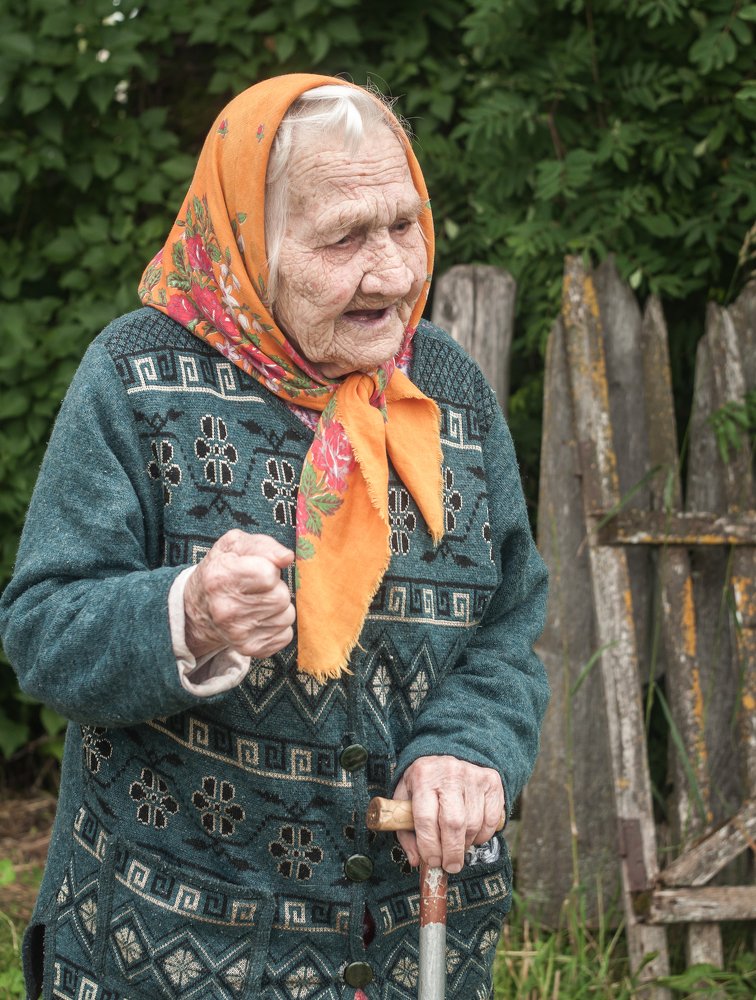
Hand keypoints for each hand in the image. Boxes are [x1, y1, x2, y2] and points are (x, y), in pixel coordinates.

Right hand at [184, 530, 294, 658]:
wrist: (201, 607)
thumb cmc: (223, 570)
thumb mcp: (235, 545)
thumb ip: (263, 545)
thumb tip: (287, 557)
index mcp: (220, 577)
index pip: (268, 573)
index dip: (268, 568)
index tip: (256, 569)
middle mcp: (226, 609)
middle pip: (281, 597)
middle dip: (275, 589)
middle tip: (258, 588)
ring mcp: (237, 633)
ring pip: (287, 616)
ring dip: (278, 608)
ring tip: (258, 603)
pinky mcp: (249, 649)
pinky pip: (286, 635)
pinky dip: (278, 626)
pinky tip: (259, 619)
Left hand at [393, 755, 503, 873]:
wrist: (449, 752)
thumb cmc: (425, 782)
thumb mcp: (406, 798)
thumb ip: (406, 830)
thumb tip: (417, 861)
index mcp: (423, 776)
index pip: (426, 818)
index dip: (429, 846)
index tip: (432, 861)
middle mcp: (449, 773)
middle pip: (453, 823)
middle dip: (451, 852)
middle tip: (450, 866)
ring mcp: (473, 776)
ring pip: (473, 824)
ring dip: (466, 844)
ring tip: (457, 845)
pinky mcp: (492, 781)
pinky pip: (491, 819)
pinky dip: (483, 835)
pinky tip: (472, 833)